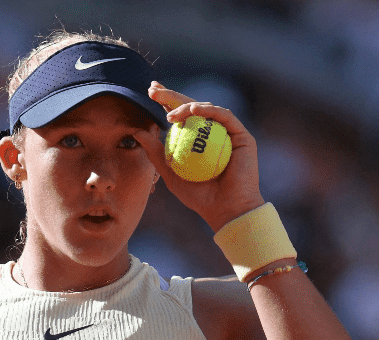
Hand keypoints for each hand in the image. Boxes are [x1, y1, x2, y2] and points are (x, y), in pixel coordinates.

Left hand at [134, 81, 265, 231]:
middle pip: (191, 107)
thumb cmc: (200, 196)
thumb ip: (156, 153)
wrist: (227, 209)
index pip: (181, 116)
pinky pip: (224, 116)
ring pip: (206, 109)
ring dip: (186, 106)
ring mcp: (228, 133)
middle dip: (171, 96)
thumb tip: (137, 131)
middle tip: (154, 90)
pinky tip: (193, 110)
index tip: (150, 91)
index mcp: (198, 140)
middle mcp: (213, 133)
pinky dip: (209, 110)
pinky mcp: (241, 136)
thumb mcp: (171, 174)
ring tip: (170, 115)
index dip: (166, 101)